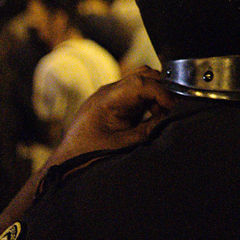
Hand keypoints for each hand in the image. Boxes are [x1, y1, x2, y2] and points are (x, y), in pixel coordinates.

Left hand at [49, 67, 175, 165]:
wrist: (66, 163)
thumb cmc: (87, 155)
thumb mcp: (122, 145)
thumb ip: (148, 130)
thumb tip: (171, 118)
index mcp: (108, 98)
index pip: (141, 82)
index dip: (162, 92)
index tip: (174, 107)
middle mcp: (109, 91)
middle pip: (144, 76)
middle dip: (162, 90)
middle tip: (172, 110)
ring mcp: (112, 95)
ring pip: (143, 82)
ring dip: (157, 94)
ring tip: (163, 115)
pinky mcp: (116, 103)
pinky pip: (138, 93)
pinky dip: (150, 101)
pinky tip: (154, 117)